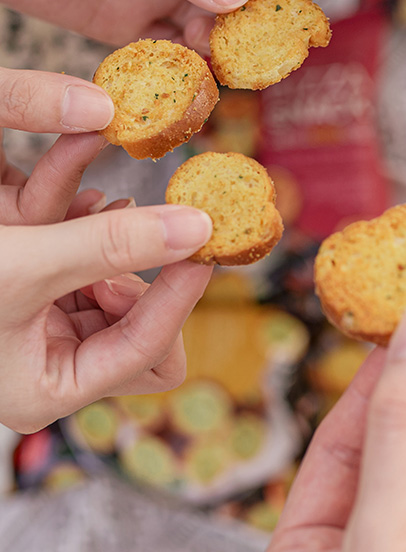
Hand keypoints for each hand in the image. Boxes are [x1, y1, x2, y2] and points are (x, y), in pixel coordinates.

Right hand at [0, 67, 213, 433]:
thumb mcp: (22, 266)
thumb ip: (109, 247)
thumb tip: (197, 228)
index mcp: (50, 387)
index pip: (151, 350)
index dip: (182, 295)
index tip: (206, 243)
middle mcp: (52, 364)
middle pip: (143, 331)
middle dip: (142, 280)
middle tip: (147, 237)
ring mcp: (44, 327)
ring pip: (112, 287)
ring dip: (113, 243)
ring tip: (105, 202)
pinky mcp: (34, 289)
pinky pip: (82, 260)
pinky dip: (84, 228)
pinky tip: (85, 194)